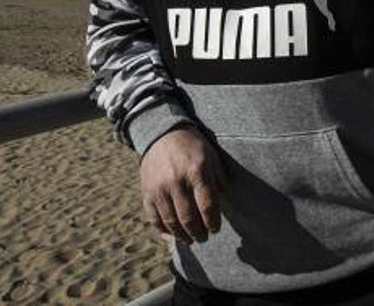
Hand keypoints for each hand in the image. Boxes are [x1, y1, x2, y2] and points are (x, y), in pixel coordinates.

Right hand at [140, 125, 228, 244]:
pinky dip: (164, 230)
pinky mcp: (147, 193)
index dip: (213, 222)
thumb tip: (226, 203)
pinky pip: (154, 219)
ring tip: (190, 239)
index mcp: (197, 171)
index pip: (207, 205)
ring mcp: (159, 188)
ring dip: (182, 236)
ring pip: (171, 222)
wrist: (162, 135)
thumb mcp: (212, 157)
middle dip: (199, 233)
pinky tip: (173, 233)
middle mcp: (177, 181)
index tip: (216, 229)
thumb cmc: (193, 148)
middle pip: (189, 218)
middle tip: (204, 238)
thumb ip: (220, 180)